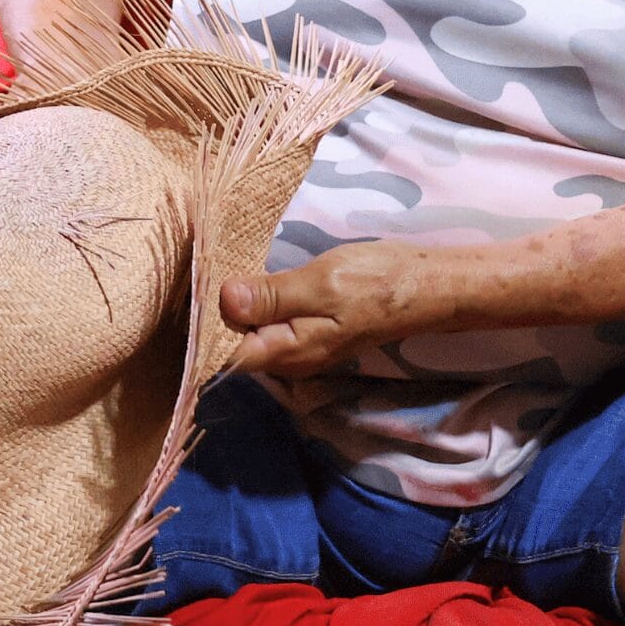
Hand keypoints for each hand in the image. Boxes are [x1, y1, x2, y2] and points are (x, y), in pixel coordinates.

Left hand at [219, 240, 456, 377]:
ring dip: (238, 304)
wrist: (426, 287)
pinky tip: (254, 278)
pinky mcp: (309, 331)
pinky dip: (258, 303)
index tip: (198, 284)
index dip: (206, 322)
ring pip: (252, 332)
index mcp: (287, 352)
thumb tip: (224, 301)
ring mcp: (300, 348)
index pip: (226, 352)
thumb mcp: (321, 283)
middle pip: (235, 343)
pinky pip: (270, 323)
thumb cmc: (377, 282)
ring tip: (226, 266)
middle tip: (208, 265)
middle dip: (218, 311)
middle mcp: (289, 360)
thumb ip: (272, 296)